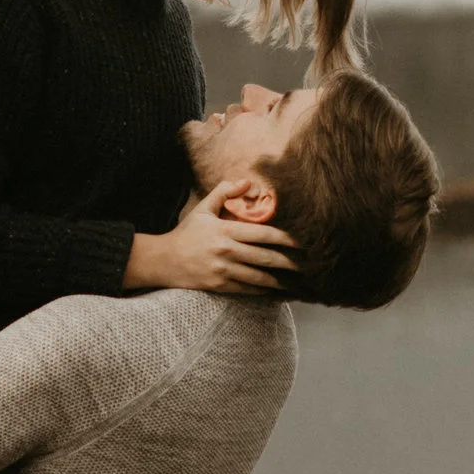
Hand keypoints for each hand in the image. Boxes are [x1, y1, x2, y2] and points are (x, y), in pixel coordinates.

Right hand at [128, 184, 295, 296]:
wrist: (163, 261)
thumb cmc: (186, 233)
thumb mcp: (203, 209)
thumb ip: (224, 192)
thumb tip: (247, 182)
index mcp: (225, 231)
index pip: (263, 234)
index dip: (285, 238)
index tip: (302, 241)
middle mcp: (226, 251)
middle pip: (266, 257)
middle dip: (290, 262)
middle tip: (310, 264)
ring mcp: (223, 271)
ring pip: (260, 277)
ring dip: (282, 280)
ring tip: (300, 281)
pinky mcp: (220, 286)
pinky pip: (248, 290)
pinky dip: (265, 291)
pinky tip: (279, 291)